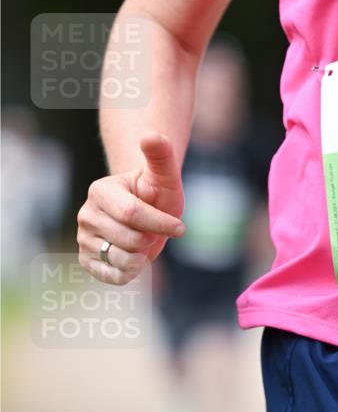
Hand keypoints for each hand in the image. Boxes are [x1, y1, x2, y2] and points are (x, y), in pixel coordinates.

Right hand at [77, 131, 185, 283]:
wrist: (146, 215)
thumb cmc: (156, 194)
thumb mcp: (164, 176)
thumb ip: (160, 154)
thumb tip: (151, 135)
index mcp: (100, 191)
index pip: (133, 214)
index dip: (160, 223)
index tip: (179, 227)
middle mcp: (86, 215)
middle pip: (129, 239)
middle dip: (152, 239)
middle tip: (154, 231)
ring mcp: (84, 239)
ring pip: (121, 259)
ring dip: (143, 256)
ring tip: (142, 242)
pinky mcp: (87, 261)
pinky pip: (112, 276)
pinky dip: (131, 273)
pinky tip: (136, 259)